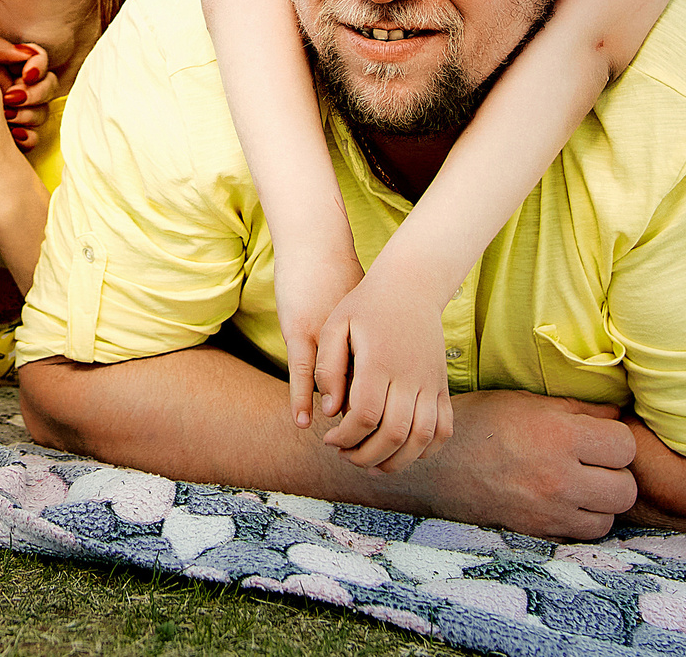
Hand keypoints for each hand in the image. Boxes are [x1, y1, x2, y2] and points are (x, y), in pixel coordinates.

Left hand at [0, 37, 55, 146]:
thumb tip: (23, 53)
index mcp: (13, 65)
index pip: (40, 59)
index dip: (39, 65)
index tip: (27, 75)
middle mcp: (21, 86)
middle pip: (49, 85)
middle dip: (36, 93)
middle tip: (12, 98)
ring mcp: (21, 111)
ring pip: (44, 112)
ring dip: (29, 114)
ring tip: (8, 116)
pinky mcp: (17, 134)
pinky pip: (36, 137)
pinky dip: (28, 137)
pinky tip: (15, 134)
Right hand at [274, 234, 365, 429]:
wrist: (317, 246)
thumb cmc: (338, 277)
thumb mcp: (358, 314)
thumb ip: (367, 341)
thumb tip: (374, 374)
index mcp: (367, 341)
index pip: (377, 386)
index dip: (382, 410)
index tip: (386, 429)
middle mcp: (348, 343)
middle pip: (360, 390)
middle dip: (366, 418)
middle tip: (370, 440)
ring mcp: (323, 338)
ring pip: (333, 385)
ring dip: (337, 412)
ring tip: (343, 438)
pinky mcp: (299, 333)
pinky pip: (302, 374)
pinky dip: (304, 399)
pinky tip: (305, 422)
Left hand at [313, 249, 454, 471]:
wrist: (411, 285)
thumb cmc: (366, 306)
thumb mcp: (335, 325)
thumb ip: (328, 368)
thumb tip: (330, 411)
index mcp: (379, 362)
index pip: (364, 416)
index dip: (345, 437)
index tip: (330, 440)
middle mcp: (410, 376)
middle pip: (393, 435)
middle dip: (365, 456)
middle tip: (346, 455)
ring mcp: (431, 383)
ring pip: (422, 439)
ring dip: (396, 461)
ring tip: (372, 463)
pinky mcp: (442, 387)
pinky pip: (444, 430)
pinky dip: (427, 450)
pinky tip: (403, 452)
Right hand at [413, 388, 636, 540]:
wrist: (435, 468)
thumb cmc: (480, 424)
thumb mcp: (526, 402)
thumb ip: (577, 409)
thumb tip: (616, 414)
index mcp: (558, 435)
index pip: (624, 446)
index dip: (615, 439)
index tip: (599, 436)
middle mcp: (559, 478)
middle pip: (625, 488)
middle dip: (615, 473)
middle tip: (594, 463)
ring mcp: (549, 511)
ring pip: (609, 517)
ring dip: (601, 501)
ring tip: (581, 485)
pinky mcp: (539, 533)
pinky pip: (583, 534)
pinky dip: (582, 520)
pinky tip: (565, 502)